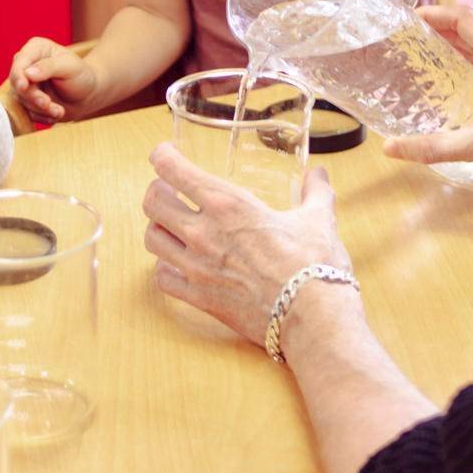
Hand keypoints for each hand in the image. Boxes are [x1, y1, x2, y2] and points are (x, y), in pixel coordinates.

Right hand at [6, 37, 98, 121]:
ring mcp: (25, 84)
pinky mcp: (26, 101)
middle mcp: (26, 65)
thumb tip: (27, 73)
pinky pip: (27, 112)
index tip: (24, 87)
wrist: (87, 95)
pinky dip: (42, 116)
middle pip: (18, 83)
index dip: (19, 75)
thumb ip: (49, 67)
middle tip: (47, 103)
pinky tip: (56, 113)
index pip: (20, 61)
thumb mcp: (70, 67)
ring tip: (59, 111)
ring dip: (41, 109)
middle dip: (33, 96)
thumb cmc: (80, 76)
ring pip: (22, 100)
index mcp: (35, 48)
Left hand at [142, 142, 352, 345]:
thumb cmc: (314, 264)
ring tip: (172, 225)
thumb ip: (316, 192)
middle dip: (157, 191)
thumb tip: (319, 174)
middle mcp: (203, 232)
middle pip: (152, 202)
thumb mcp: (319, 219)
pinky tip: (177, 264)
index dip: (162, 157)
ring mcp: (197, 268)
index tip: (164, 155)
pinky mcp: (200, 298)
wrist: (312, 317)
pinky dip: (165, 268)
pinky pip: (163, 278)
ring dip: (158, 227)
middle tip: (169, 190)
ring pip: (152, 238)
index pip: (173, 170)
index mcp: (228, 204)